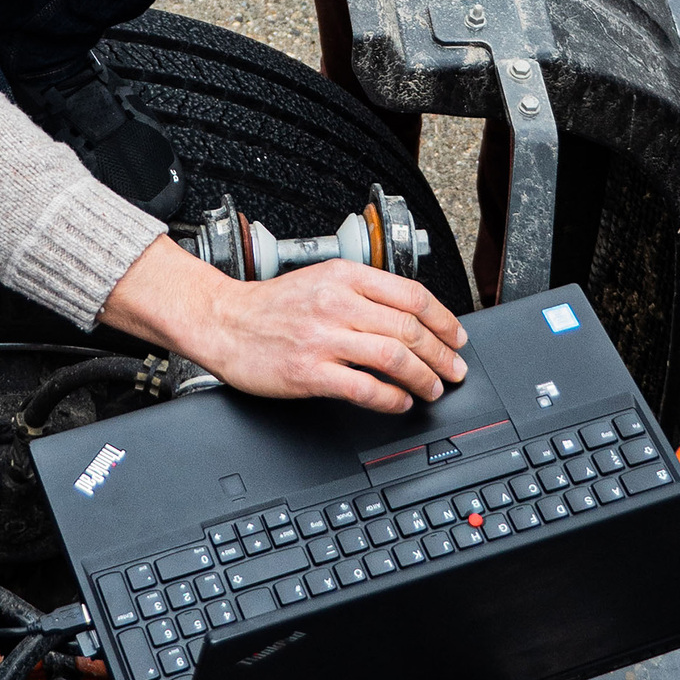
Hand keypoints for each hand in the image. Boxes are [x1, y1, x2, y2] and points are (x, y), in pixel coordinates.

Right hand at [101, 238, 468, 413]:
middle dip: (441, 354)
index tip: (456, 338)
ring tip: (432, 389)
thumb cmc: (272, 305)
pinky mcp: (309, 372)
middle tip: (454, 370)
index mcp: (345, 276)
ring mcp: (323, 338)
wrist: (224, 322)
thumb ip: (365, 292)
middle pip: (409, 328)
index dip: (443, 320)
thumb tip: (412, 317)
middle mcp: (336, 303)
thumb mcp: (322, 279)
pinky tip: (400, 403)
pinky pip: (364, 388)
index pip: (412, 295)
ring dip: (423, 377)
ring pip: (393, 356)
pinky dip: (391, 398)